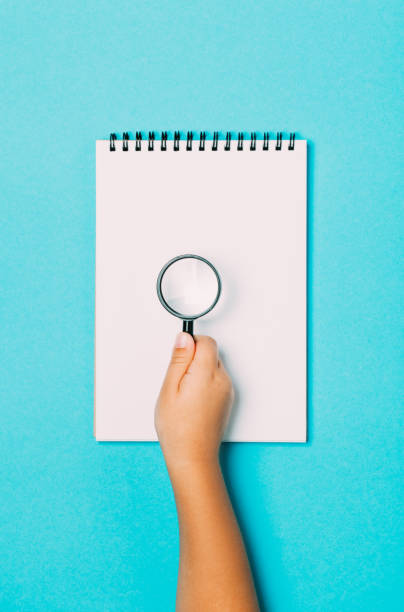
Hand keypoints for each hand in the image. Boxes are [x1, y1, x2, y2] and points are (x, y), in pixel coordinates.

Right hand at [155, 333, 233, 471]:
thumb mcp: (169, 389)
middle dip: (194, 360)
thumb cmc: (178, 429)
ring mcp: (227, 391)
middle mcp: (223, 380)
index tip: (179, 356)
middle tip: (178, 381)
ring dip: (199, 372)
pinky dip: (205, 384)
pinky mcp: (228, 400)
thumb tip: (185, 337)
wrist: (193, 457)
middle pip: (211, 353)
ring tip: (184, 394)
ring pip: (214, 367)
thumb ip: (179, 360)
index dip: (191, 344)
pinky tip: (193, 401)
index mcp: (207, 374)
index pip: (207, 342)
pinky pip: (217, 381)